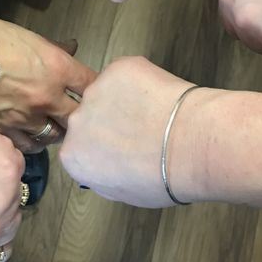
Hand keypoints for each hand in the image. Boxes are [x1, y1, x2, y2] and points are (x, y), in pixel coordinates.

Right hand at [0, 7, 97, 151]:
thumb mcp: (21, 34)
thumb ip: (51, 50)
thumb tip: (70, 50)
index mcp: (55, 67)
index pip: (92, 85)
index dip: (96, 88)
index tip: (94, 89)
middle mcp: (45, 98)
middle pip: (79, 118)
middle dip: (81, 115)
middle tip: (77, 110)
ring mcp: (22, 120)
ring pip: (53, 137)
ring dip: (56, 130)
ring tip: (51, 123)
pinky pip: (25, 146)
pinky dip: (30, 141)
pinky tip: (26, 132)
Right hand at [61, 57, 204, 207]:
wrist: (188, 145)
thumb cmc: (162, 177)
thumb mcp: (124, 193)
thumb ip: (104, 175)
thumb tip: (109, 164)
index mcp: (73, 156)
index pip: (79, 147)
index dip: (102, 146)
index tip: (120, 148)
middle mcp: (77, 121)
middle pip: (89, 116)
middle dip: (108, 120)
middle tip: (139, 129)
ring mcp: (95, 90)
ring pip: (107, 91)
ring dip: (124, 98)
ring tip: (154, 113)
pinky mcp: (117, 68)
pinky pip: (126, 73)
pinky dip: (141, 80)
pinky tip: (159, 96)